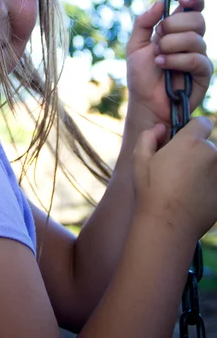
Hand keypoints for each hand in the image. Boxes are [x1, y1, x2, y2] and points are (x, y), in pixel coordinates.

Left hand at [126, 0, 212, 128]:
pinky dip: (176, 60)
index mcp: (177, 29)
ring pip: (194, 38)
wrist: (144, 102)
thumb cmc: (141, 75)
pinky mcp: (203, 73)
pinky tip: (162, 65)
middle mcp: (191, 39)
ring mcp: (199, 55)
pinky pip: (196, 59)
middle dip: (173, 26)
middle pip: (197, 19)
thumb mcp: (135, 45)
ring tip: (158, 57)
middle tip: (158, 37)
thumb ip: (143, 22)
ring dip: (170, 46)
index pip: (194, 6)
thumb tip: (160, 2)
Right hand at [133, 118, 216, 240]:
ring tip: (186, 185)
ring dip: (205, 169)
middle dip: (196, 153)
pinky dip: (210, 184)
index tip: (184, 141)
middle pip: (208, 145)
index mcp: (190, 142)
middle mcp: (211, 154)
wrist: (168, 225)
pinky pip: (216, 180)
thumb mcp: (139, 159)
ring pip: (214, 164)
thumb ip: (148, 136)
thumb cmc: (150, 190)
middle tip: (179, 169)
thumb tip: (160, 128)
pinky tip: (194, 196)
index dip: (193, 129)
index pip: (203, 122)